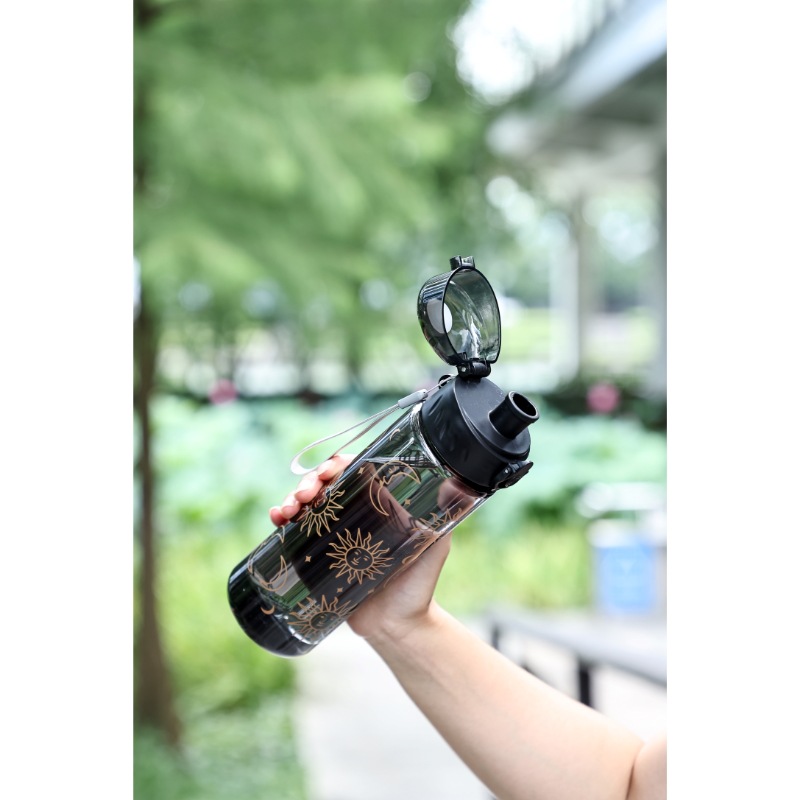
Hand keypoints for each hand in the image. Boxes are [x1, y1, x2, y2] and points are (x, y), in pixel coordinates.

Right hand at [269, 454, 451, 643]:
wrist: (398, 629)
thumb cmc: (419, 587)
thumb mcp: (434, 547)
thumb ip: (444, 519)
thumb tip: (456, 486)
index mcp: (379, 505)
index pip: (355, 472)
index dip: (338, 464)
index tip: (328, 470)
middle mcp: (355, 515)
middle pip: (326, 485)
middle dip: (311, 481)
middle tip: (306, 495)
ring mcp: (334, 534)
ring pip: (308, 504)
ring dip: (293, 497)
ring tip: (289, 510)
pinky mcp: (318, 556)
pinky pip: (296, 532)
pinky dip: (283, 520)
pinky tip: (277, 519)